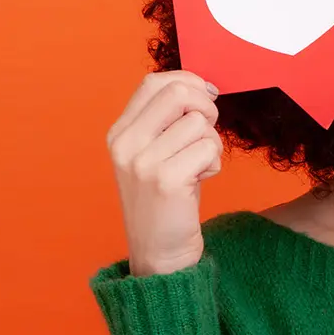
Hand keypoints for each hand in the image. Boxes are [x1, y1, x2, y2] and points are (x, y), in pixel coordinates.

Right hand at [105, 70, 222, 275]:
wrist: (160, 253)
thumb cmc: (167, 200)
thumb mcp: (155, 153)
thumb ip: (167, 120)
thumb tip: (203, 87)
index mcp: (120, 133)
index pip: (153, 83)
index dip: (187, 81)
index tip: (206, 96)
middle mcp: (126, 144)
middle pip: (178, 94)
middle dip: (205, 107)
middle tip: (208, 132)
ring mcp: (143, 162)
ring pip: (199, 123)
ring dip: (211, 143)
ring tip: (197, 167)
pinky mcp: (166, 180)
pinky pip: (208, 148)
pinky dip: (213, 163)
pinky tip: (199, 181)